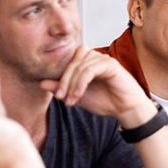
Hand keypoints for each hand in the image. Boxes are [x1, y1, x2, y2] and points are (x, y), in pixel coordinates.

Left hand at [38, 46, 153, 126]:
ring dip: (72, 83)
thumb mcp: (77, 96)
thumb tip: (41, 82)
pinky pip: (90, 70)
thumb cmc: (105, 101)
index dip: (60, 78)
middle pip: (72, 61)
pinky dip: (81, 83)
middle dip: (64, 81)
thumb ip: (61, 88)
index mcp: (87, 62)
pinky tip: (79, 95)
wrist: (126, 110)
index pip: (68, 62)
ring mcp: (103, 59)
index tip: (57, 96)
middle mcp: (95, 57)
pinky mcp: (111, 65)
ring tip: (70, 99)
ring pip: (80, 65)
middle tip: (60, 97)